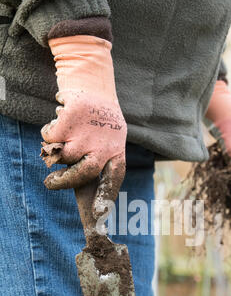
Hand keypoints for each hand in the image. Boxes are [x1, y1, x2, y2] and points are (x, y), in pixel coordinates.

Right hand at [41, 35, 125, 199]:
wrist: (92, 80)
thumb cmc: (99, 117)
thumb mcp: (109, 137)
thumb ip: (98, 160)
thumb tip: (83, 193)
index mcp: (117, 150)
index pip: (113, 179)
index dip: (105, 197)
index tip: (98, 215)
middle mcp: (105, 144)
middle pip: (84, 173)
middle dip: (63, 182)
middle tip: (49, 183)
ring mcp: (87, 132)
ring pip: (61, 154)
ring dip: (55, 148)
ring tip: (62, 134)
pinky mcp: (71, 119)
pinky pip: (50, 137)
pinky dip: (49, 131)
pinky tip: (60, 118)